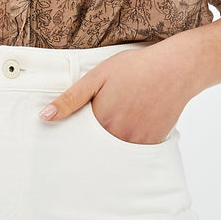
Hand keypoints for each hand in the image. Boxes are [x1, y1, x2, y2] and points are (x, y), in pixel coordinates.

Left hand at [37, 39, 197, 144]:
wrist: (175, 68)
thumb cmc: (136, 67)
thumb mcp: (99, 76)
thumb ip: (71, 98)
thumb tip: (44, 117)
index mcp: (100, 121)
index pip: (78, 138)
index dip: (75, 133)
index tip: (73, 130)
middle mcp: (117, 137)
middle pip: (96, 147)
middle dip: (92, 140)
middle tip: (100, 121)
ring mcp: (136, 142)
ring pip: (115, 151)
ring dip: (111, 143)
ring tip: (117, 121)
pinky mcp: (152, 143)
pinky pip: (134, 151)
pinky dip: (130, 142)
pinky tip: (134, 123)